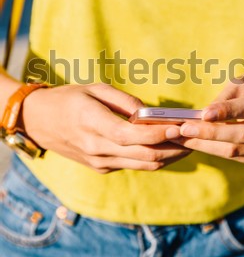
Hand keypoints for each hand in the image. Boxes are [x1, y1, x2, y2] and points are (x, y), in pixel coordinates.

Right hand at [21, 83, 190, 172]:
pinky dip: (152, 158)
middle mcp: (98, 148)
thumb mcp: (94, 88)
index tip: (181, 126)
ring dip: (168, 157)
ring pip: (142, 165)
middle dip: (173, 148)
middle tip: (194, 137)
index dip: (160, 134)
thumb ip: (124, 101)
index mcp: (94, 124)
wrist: (37, 121)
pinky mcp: (101, 168)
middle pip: (144, 155)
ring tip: (187, 144)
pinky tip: (166, 148)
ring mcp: (99, 162)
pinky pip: (133, 165)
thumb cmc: (67, 98)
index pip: (134, 136)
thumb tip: (150, 113)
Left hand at [178, 75, 243, 162]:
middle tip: (184, 129)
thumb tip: (201, 115)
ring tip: (181, 137)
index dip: (228, 111)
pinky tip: (190, 143)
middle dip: (211, 132)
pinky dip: (210, 150)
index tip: (203, 114)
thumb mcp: (242, 83)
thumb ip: (225, 97)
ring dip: (206, 145)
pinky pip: (234, 157)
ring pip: (237, 150)